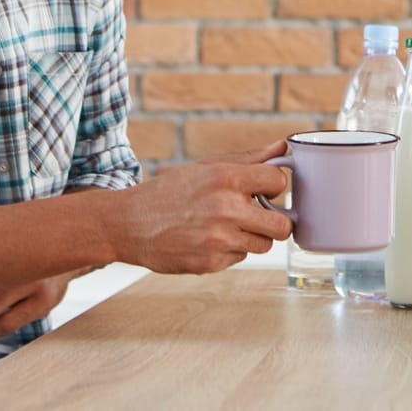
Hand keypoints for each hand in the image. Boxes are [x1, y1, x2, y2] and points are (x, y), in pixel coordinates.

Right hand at [114, 143, 292, 273]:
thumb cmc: (170, 191)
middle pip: (283, 225)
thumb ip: (249, 159)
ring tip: (227, 226)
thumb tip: (282, 147)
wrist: (129, 223)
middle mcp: (225, 208)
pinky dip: (230, 250)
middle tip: (260, 216)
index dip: (275, 186)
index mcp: (226, 178)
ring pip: (264, 245)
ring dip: (252, 236)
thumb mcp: (207, 166)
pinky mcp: (210, 263)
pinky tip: (208, 239)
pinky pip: (240, 258)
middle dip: (276, 220)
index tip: (265, 190)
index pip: (279, 182)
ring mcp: (219, 239)